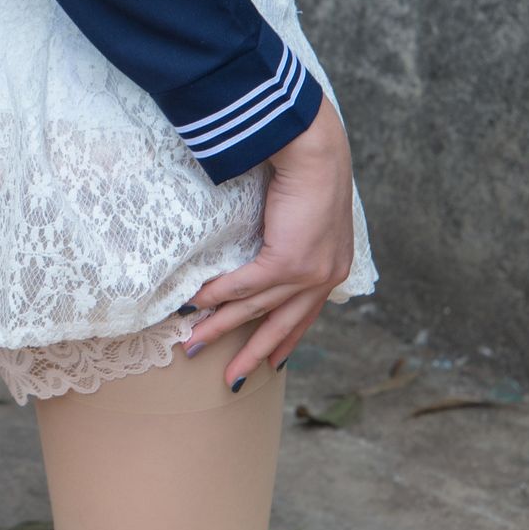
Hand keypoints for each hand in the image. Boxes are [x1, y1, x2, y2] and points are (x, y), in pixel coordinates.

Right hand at [179, 96, 355, 382]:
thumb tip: (268, 244)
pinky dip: (219, 296)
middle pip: (283, 325)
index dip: (287, 339)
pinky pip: (245, 286)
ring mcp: (308, 273)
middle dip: (254, 354)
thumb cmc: (309, 169)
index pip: (306, 313)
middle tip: (231, 380)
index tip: (275, 364)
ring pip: (257, 310)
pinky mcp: (289, 262)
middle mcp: (325, 277)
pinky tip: (198, 304)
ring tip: (194, 344)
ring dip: (223, 328)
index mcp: (333, 267)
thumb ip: (293, 236)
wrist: (313, 150)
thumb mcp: (307, 211)